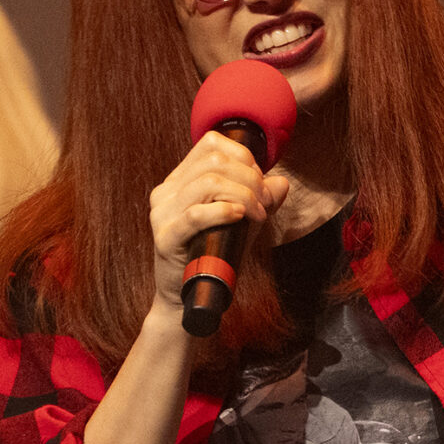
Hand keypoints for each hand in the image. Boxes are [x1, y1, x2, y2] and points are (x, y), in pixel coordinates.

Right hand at [147, 131, 290, 316]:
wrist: (189, 300)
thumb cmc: (214, 258)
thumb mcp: (242, 223)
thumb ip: (259, 201)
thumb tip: (281, 183)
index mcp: (178, 181)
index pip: (211, 144)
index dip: (244, 157)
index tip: (260, 184)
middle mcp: (166, 192)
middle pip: (215, 161)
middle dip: (250, 179)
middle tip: (265, 204)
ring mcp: (162, 214)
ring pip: (208, 183)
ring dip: (244, 196)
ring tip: (257, 216)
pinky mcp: (165, 238)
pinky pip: (196, 215)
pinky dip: (224, 211)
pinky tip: (240, 217)